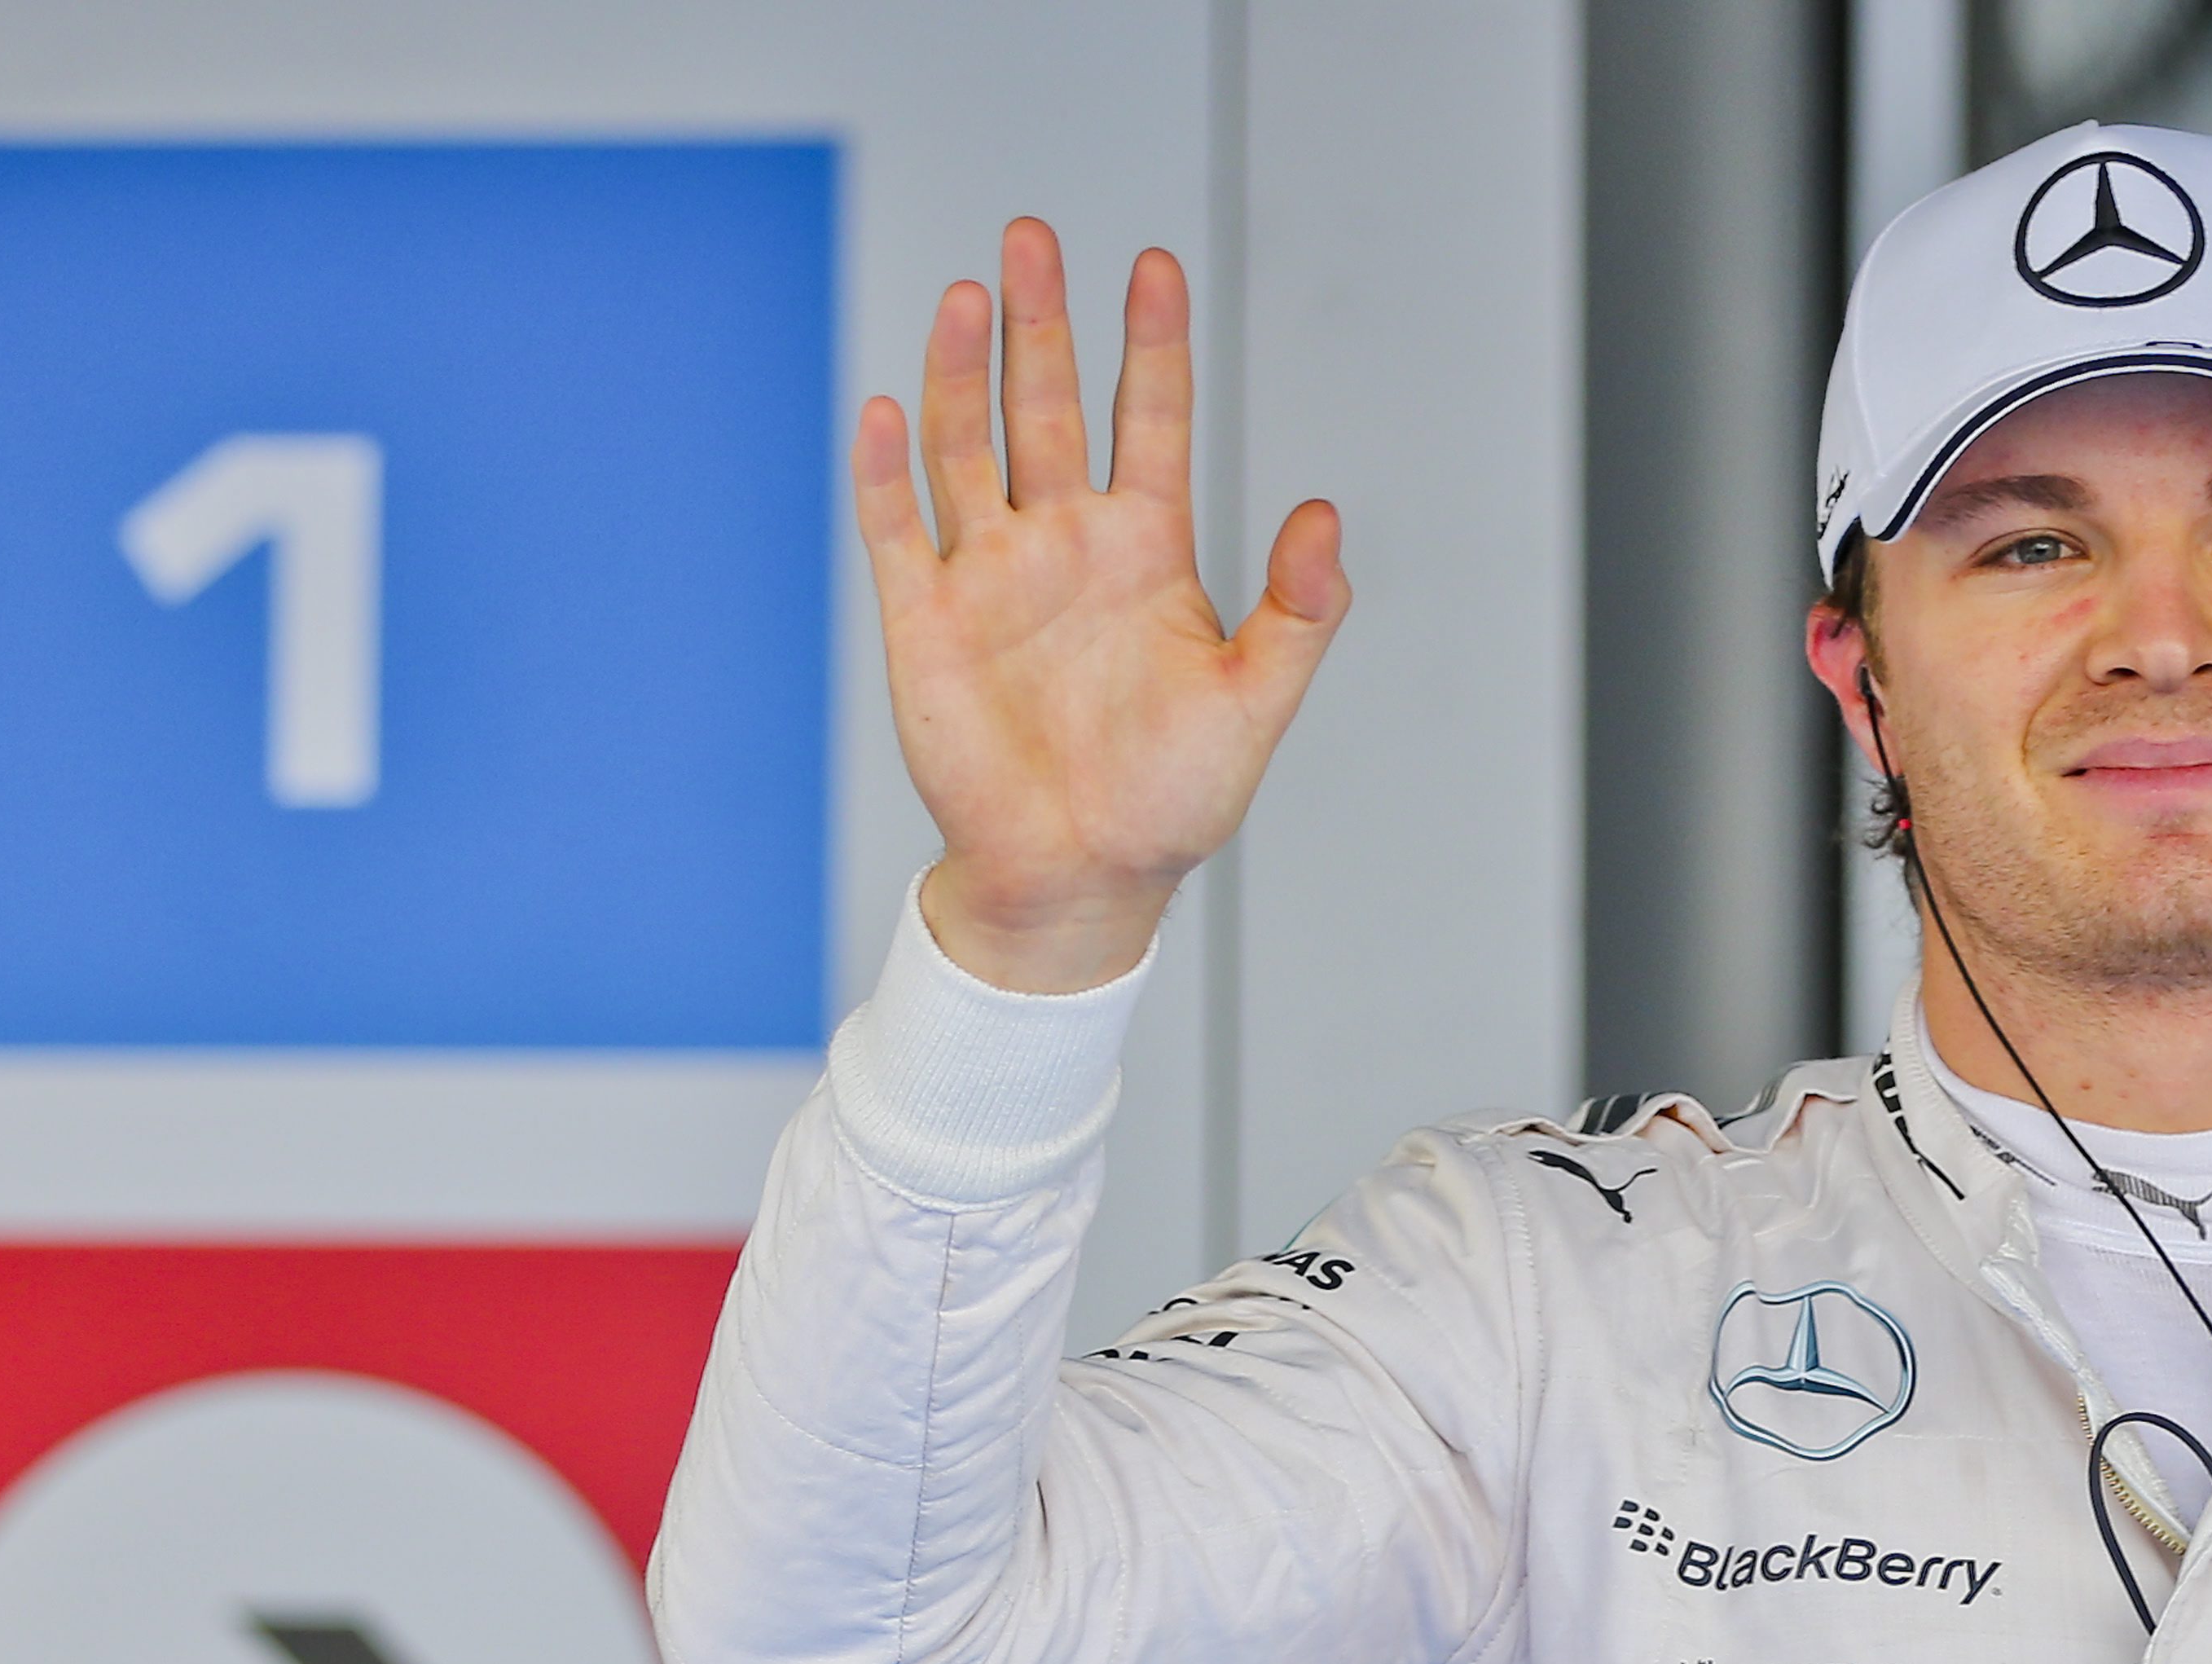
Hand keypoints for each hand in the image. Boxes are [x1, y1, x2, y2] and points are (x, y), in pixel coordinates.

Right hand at [855, 219, 1349, 991]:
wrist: (1082, 880)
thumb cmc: (1172, 800)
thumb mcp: (1256, 702)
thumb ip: (1299, 611)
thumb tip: (1327, 517)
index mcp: (1146, 550)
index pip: (1150, 418)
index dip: (1152, 342)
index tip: (1154, 264)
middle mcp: (1064, 544)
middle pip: (1050, 405)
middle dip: (1041, 322)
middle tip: (1032, 234)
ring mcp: (990, 576)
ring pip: (968, 447)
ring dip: (964, 373)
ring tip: (970, 294)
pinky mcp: (926, 623)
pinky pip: (897, 531)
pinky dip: (885, 473)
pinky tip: (884, 410)